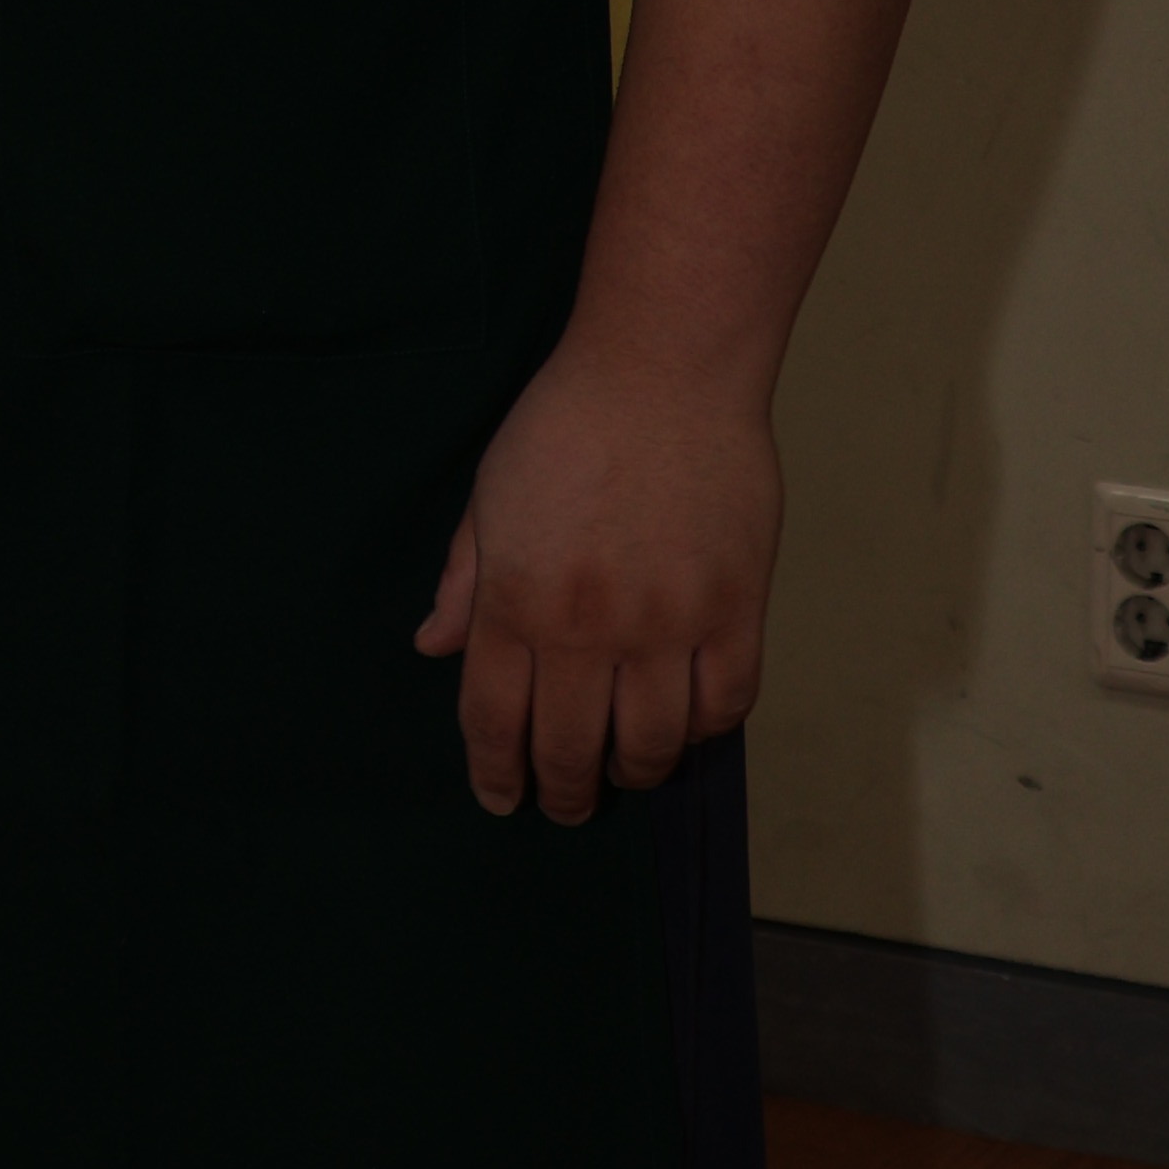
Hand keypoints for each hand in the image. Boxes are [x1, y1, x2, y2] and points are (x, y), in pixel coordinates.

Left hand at [415, 354, 783, 816]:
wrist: (663, 366)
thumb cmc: (567, 421)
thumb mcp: (491, 495)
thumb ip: (465, 579)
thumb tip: (432, 646)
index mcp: (516, 597)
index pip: (494, 719)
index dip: (496, 773)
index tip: (501, 797)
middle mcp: (587, 626)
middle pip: (569, 750)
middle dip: (562, 793)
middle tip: (566, 803)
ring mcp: (666, 622)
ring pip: (651, 745)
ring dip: (633, 773)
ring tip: (625, 771)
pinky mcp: (735, 608)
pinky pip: (724, 705)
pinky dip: (702, 729)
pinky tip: (685, 723)